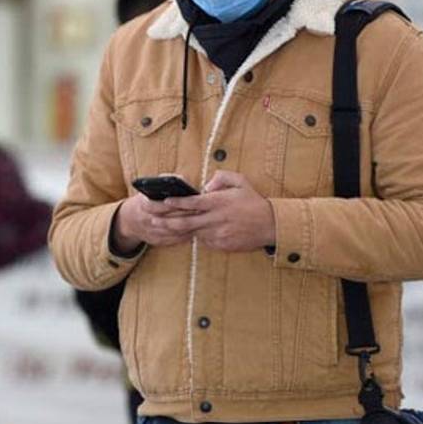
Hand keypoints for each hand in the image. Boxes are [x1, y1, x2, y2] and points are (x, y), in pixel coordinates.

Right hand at [112, 187, 198, 252]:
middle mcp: (146, 220)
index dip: (175, 203)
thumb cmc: (145, 200)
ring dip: (187, 226)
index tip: (190, 201)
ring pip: (173, 231)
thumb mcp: (149, 189)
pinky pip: (173, 240)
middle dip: (185, 215)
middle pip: (169, 219)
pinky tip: (195, 229)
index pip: (160, 205)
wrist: (130, 220)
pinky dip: (185, 235)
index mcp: (143, 205)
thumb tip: (181, 180)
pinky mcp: (157, 241)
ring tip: (201, 220)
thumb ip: (163, 182)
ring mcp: (151, 232)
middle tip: (200, 210)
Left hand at [157, 171, 276, 252]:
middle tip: (152, 221)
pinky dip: (198, 236)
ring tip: (163, 228)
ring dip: (180, 231)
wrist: (270, 225)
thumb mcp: (240, 181)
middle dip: (166, 222)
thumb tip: (206, 186)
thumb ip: (221, 178)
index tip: (164, 201)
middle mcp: (216, 219)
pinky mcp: (222, 245)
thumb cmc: (254, 202)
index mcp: (219, 202)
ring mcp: (218, 234)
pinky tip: (192, 233)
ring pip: (193, 233)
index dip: (176, 202)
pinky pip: (205, 241)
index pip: (192, 203)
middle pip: (185, 223)